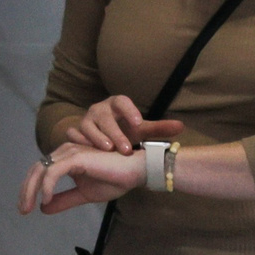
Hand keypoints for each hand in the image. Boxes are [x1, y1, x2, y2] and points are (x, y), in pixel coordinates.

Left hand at [19, 143, 138, 215]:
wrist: (136, 171)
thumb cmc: (115, 179)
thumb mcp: (85, 195)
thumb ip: (65, 200)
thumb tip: (44, 208)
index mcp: (65, 159)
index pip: (40, 173)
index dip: (30, 189)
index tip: (27, 207)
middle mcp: (64, 152)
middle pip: (36, 170)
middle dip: (26, 190)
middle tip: (22, 210)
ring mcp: (69, 153)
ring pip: (41, 171)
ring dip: (32, 190)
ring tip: (29, 207)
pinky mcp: (75, 158)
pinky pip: (54, 172)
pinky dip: (48, 186)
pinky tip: (47, 199)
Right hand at [57, 96, 184, 154]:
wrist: (104, 135)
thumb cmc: (125, 130)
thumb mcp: (141, 130)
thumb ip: (159, 129)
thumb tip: (181, 126)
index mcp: (117, 105)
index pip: (122, 101)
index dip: (129, 110)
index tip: (138, 121)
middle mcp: (99, 110)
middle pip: (104, 117)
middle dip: (114, 132)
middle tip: (124, 148)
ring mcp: (85, 120)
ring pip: (87, 125)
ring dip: (95, 137)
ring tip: (107, 149)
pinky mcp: (75, 130)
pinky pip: (73, 134)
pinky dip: (79, 141)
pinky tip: (86, 152)